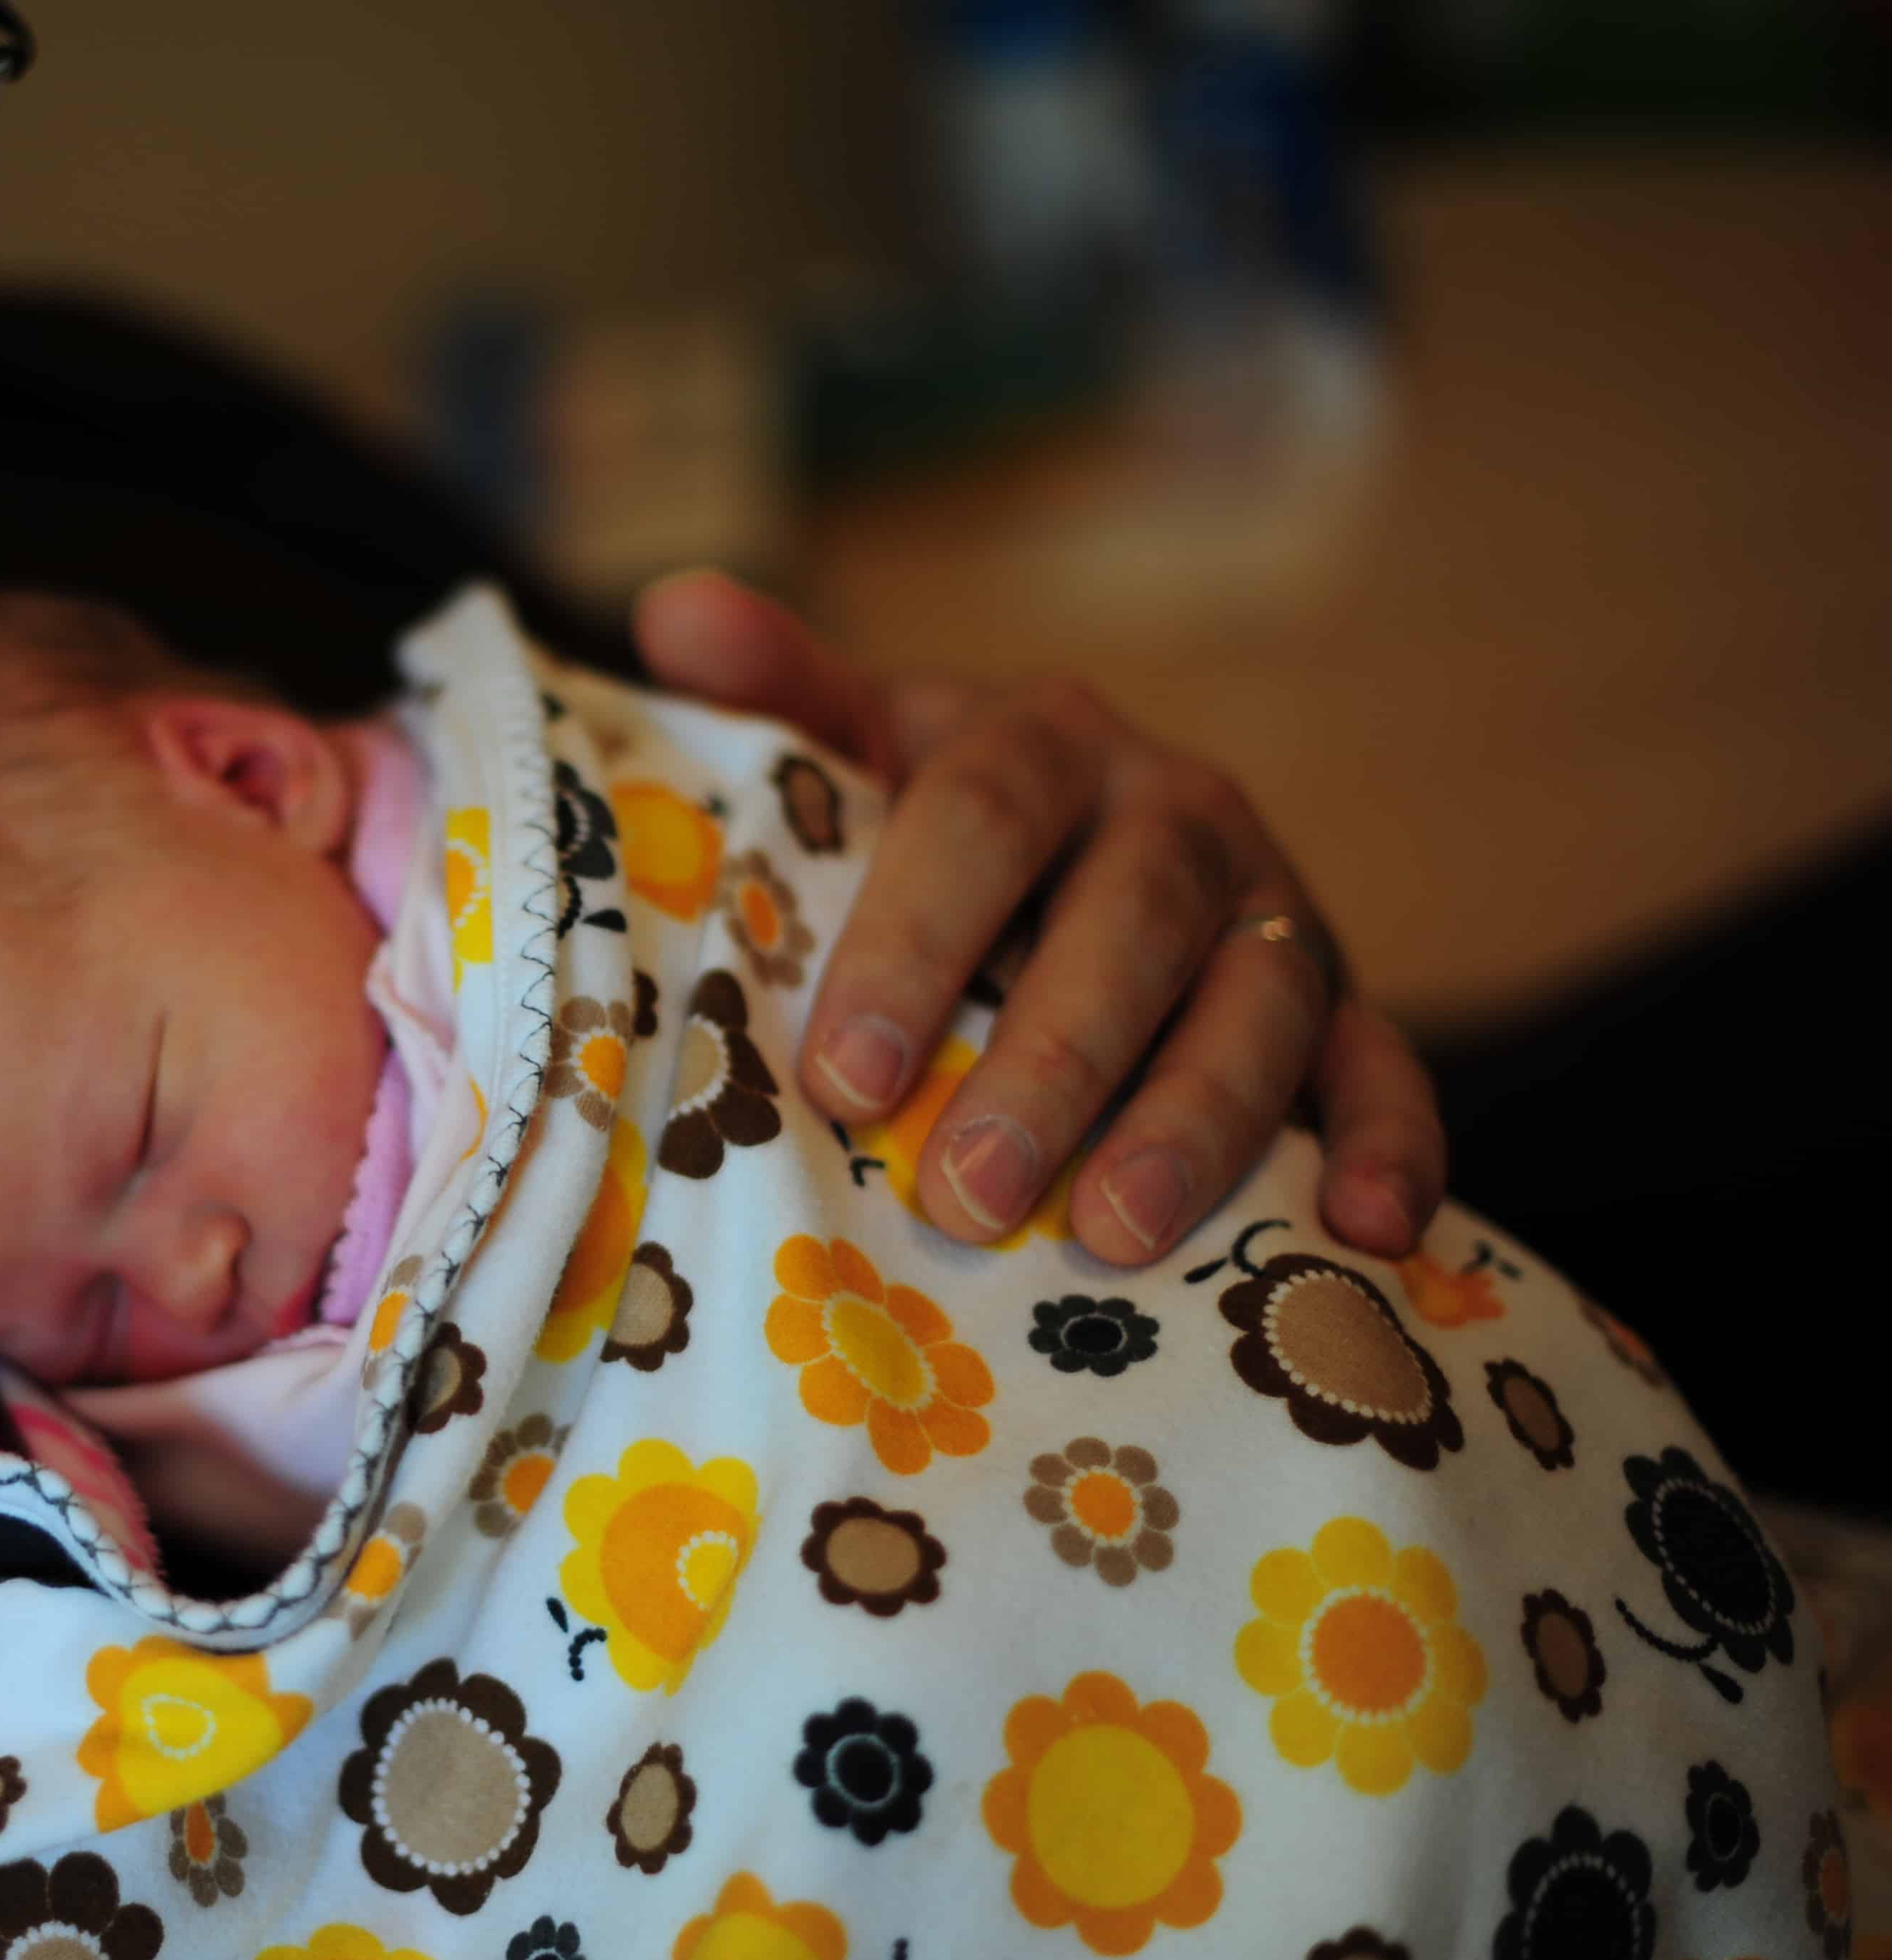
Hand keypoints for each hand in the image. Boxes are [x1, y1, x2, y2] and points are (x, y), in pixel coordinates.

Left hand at [633, 568, 1443, 1265]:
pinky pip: (1387, 1069)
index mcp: (1040, 743)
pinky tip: (1365, 1231)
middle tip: (965, 1194)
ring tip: (1111, 1232)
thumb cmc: (924, 828)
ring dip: (1194, 1122)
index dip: (911, 945)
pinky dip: (1392, 1143)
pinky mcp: (1345, 1005)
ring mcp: (1272, 908)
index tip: (840, 1078)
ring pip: (1258, 1002)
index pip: (978, 819)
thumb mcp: (851, 752)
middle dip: (1049, 1062)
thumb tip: (676, 617)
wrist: (1071, 850)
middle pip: (1129, 921)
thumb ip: (776, 695)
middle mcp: (1174, 812)